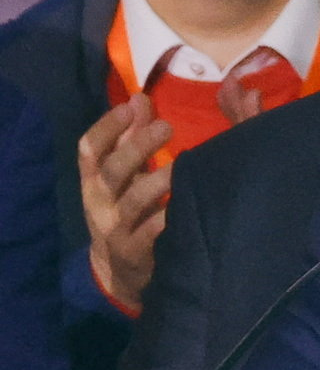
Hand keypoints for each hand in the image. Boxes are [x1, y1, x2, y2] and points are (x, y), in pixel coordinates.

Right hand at [78, 94, 173, 312]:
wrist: (118, 271)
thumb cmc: (126, 210)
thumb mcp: (122, 176)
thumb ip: (130, 137)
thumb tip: (138, 97)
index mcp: (93, 179)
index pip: (89, 149)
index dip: (106, 127)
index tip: (129, 106)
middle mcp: (99, 202)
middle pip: (112, 171)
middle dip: (136, 147)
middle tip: (166, 126)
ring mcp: (115, 229)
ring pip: (132, 202)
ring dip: (156, 182)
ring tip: (180, 166)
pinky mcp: (134, 253)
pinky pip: (148, 236)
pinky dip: (163, 222)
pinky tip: (180, 209)